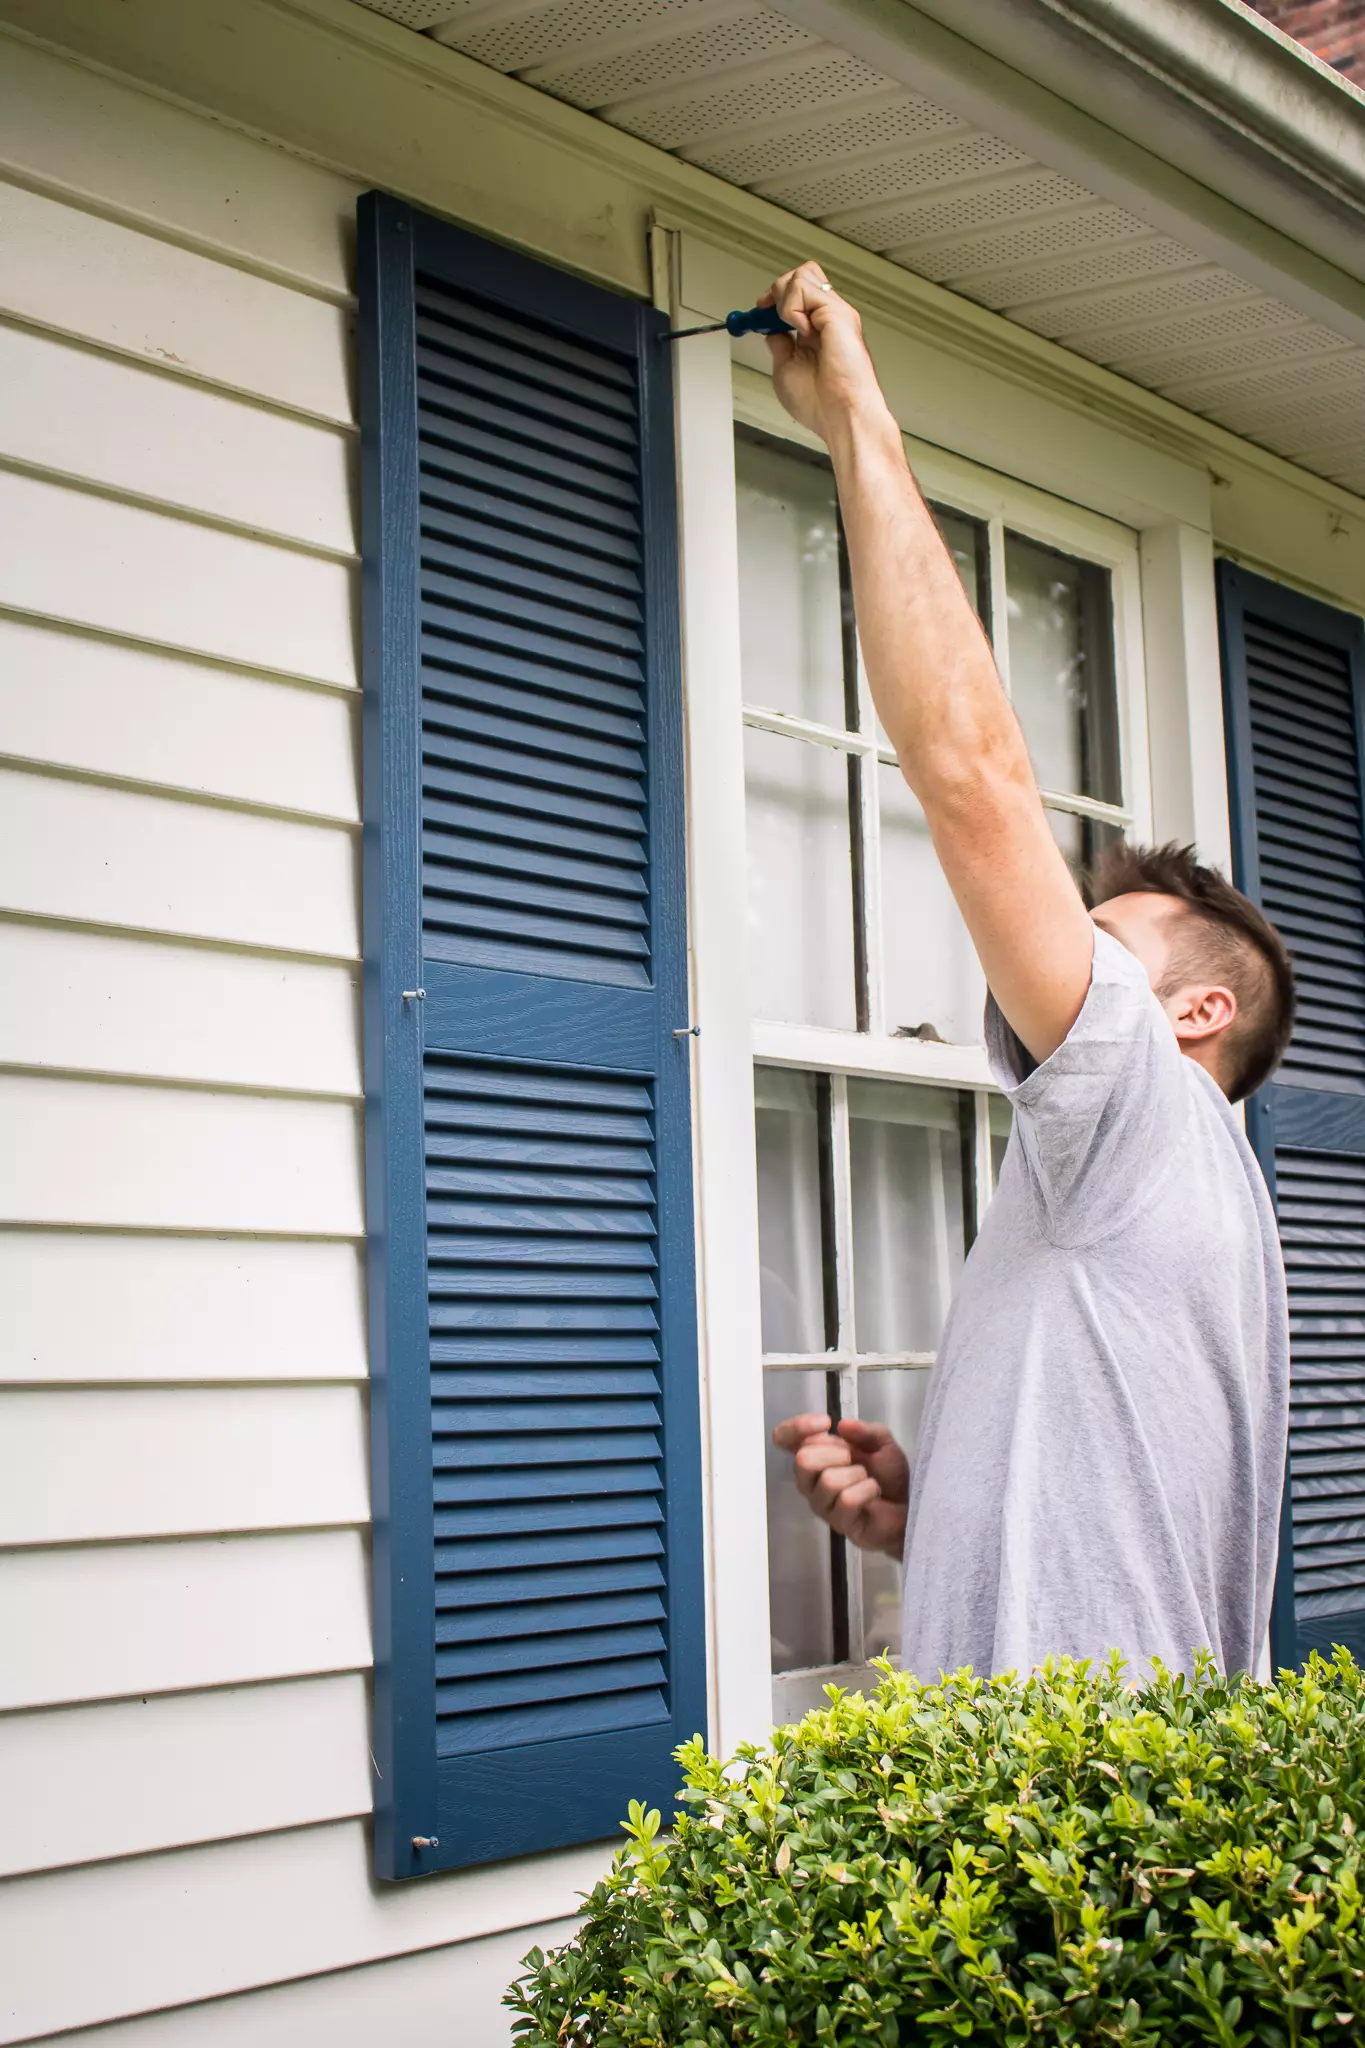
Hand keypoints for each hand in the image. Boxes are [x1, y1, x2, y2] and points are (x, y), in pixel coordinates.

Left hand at [760, 262, 886, 444]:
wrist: (840, 415)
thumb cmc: (821, 404)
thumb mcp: (785, 369)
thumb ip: (780, 346)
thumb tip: (772, 331)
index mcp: (818, 331)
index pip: (799, 294)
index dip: (775, 296)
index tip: (759, 308)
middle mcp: (828, 319)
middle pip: (803, 276)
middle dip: (778, 289)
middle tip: (768, 313)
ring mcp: (834, 313)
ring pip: (802, 276)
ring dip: (784, 298)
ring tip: (791, 327)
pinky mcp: (837, 313)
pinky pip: (803, 288)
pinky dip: (791, 307)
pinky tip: (800, 330)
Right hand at [771, 1411, 909, 1558]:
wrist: (908, 1506)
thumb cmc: (889, 1475)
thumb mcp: (882, 1442)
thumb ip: (865, 1430)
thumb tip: (843, 1425)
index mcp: (814, 1455)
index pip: (784, 1438)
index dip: (797, 1428)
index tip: (825, 1423)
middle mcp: (810, 1480)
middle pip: (802, 1459)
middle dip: (835, 1452)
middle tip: (852, 1458)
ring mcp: (821, 1504)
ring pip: (828, 1480)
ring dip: (856, 1474)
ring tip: (867, 1479)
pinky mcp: (838, 1523)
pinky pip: (847, 1499)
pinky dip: (867, 1490)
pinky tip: (873, 1493)